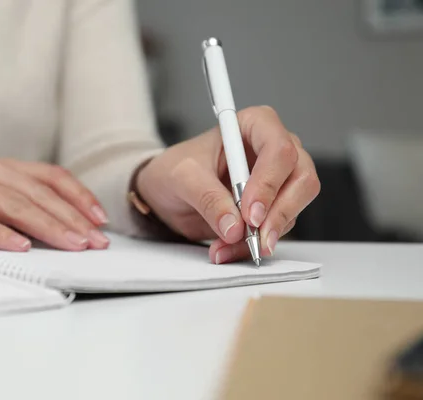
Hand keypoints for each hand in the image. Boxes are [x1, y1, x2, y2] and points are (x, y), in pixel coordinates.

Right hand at [0, 155, 109, 250]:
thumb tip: (66, 229)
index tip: (101, 220)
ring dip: (48, 226)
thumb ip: (18, 205)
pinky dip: (0, 234)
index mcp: (2, 167)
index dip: (79, 196)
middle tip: (95, 242)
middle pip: (39, 194)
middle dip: (72, 219)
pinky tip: (21, 247)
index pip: (51, 176)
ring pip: (14, 205)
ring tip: (73, 245)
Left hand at [136, 106, 319, 263]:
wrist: (165, 190)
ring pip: (294, 207)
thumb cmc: (174, 169)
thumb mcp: (183, 177)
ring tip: (227, 247)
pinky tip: (228, 249)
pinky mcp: (272, 206)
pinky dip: (254, 243)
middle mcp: (274, 149)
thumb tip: (234, 226)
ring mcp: (278, 178)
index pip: (279, 149)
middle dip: (279, 213)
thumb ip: (208, 198)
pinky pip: (277, 227)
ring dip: (264, 234)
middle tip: (253, 238)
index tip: (249, 213)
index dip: (269, 183)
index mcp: (255, 125)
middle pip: (301, 179)